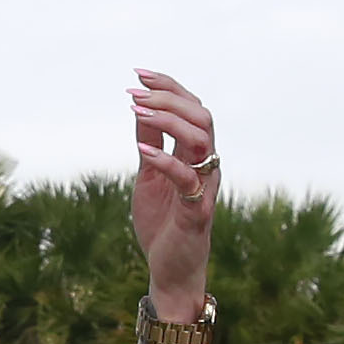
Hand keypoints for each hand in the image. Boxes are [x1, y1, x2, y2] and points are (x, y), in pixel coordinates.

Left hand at [123, 69, 219, 319]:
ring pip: (202, 139)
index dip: (169, 86)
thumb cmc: (162, 222)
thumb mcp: (148, 174)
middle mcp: (207, 165)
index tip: (139, 74)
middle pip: (202, 116)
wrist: (169, 269)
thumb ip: (149, 141)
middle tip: (136, 91)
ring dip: (168, 120)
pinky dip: (165, 159)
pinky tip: (141, 149)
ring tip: (137, 110)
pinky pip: (188, 178)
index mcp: (196, 154)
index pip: (192, 108)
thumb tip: (138, 105)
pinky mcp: (197, 211)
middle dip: (169, 97)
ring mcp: (205, 186)